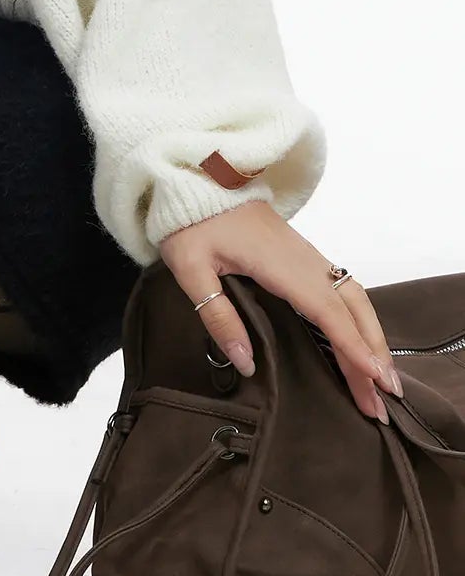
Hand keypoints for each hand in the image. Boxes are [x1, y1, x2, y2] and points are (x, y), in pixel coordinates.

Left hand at [158, 199, 403, 423]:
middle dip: (373, 352)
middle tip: (384, 399)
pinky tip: (361, 342)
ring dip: (372, 336)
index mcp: (279, 264)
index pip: (326, 310)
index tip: (375, 379)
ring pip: (354, 297)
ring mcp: (307, 256)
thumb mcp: (191, 269)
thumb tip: (247, 364)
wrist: (198, 177)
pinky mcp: (303, 256)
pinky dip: (360, 320)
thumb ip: (218, 315)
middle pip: (352, 308)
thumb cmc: (192, 223)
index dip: (352, 345)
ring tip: (382, 380)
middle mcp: (304, 260)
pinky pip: (343, 289)